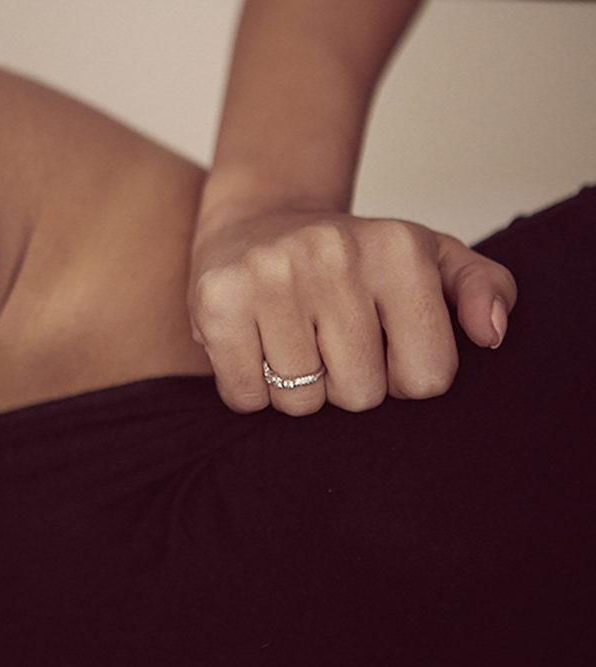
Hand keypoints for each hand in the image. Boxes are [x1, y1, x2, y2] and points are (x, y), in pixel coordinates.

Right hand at [188, 210, 516, 414]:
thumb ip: (481, 287)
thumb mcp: (428, 257)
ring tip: (289, 343)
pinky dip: (249, 388)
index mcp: (398, 249)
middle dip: (344, 384)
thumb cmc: (350, 258)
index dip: (402, 377)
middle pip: (360, 394)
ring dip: (294, 389)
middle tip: (327, 343)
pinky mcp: (217, 301)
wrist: (257, 219)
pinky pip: (246, 397)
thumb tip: (492, 333)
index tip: (381, 346)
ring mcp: (270, 276)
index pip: (427, 378)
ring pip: (300, 403)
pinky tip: (254, 348)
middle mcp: (334, 255)